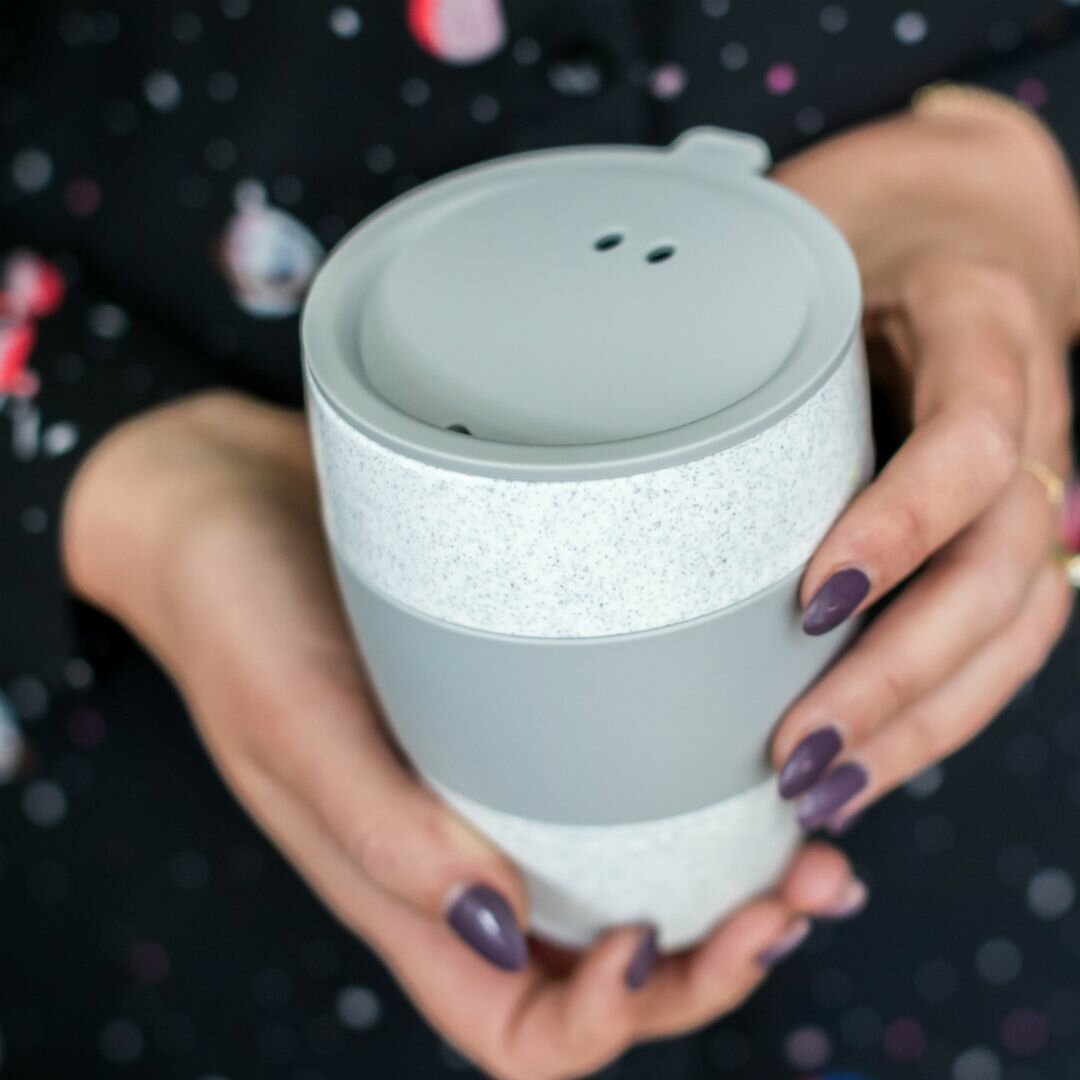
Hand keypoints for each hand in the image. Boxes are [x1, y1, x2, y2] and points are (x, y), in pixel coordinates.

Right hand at [62, 391, 862, 1079]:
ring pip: (635, 880)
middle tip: (791, 899)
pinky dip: (705, 795)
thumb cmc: (236, 608)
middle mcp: (466, 848)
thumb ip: (379, 832)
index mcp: (402, 887)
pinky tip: (764, 763)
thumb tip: (501, 936)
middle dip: (711, 965)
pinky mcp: (525, 701)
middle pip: (605, 973)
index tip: (648, 939)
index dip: (598, 1023)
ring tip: (817, 857)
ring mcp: (500, 777)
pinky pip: (624, 776)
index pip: (515, 1030)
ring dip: (735, 893)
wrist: (228, 498)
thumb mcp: (291, 718)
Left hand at [769, 99, 1079, 829]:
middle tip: (797, 751)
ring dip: (922, 724)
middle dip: (899, 676)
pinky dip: (938, 710)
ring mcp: (1036, 482)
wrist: (950, 227)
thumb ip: (745, 314)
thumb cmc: (863, 237)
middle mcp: (1032, 412)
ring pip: (1017, 626)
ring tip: (826, 791)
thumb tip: (589, 391)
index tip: (811, 600)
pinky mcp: (1012, 533)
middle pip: (1000, 568)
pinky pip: (1003, 636)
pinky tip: (870, 761)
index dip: (902, 526)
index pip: (969, 438)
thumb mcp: (809, 246)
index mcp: (981, 325)